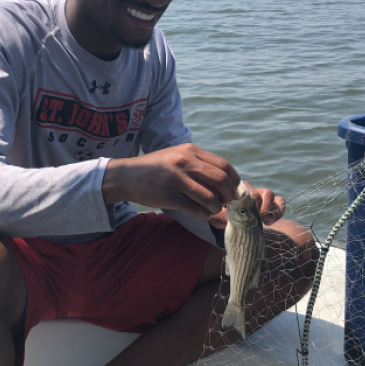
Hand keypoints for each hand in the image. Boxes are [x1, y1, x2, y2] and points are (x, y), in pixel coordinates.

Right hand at [102, 143, 240, 219]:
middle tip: (230, 203)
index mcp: (190, 151)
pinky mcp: (169, 197)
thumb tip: (226, 182)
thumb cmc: (157, 167)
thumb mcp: (178, 156)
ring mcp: (176, 180)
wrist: (128, 176)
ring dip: (217, 208)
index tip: (236, 190)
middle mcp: (184, 162)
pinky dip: (204, 214)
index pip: (223, 165)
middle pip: (220, 180)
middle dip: (230, 195)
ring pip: (210, 198)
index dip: (235, 181)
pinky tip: (202, 214)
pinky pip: (196, 209)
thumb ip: (199, 165)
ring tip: (214, 209)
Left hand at [207, 180, 285, 229]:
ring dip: (268, 210)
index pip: (248, 191)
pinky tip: (269, 222)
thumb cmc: (224, 220)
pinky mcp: (272, 203)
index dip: (251, 204)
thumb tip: (228, 208)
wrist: (233, 228)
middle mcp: (250, 189)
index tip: (247, 216)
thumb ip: (223, 213)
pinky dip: (278, 212)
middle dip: (260, 208)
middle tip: (255, 220)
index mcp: (237, 189)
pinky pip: (280, 201)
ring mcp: (262, 195)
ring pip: (270, 194)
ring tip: (262, 221)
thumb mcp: (219, 217)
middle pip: (259, 192)